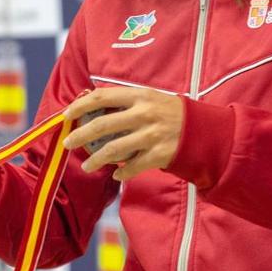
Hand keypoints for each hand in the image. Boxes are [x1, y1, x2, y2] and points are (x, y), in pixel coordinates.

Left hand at [62, 87, 184, 181]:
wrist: (205, 130)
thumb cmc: (172, 112)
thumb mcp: (150, 98)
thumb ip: (125, 102)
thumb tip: (91, 105)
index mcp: (140, 95)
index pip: (102, 97)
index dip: (81, 106)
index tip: (67, 115)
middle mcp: (144, 114)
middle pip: (102, 125)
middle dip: (80, 136)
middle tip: (67, 143)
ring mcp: (151, 135)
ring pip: (114, 149)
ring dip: (96, 159)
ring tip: (87, 166)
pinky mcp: (159, 154)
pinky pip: (133, 167)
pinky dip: (122, 173)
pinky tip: (116, 175)